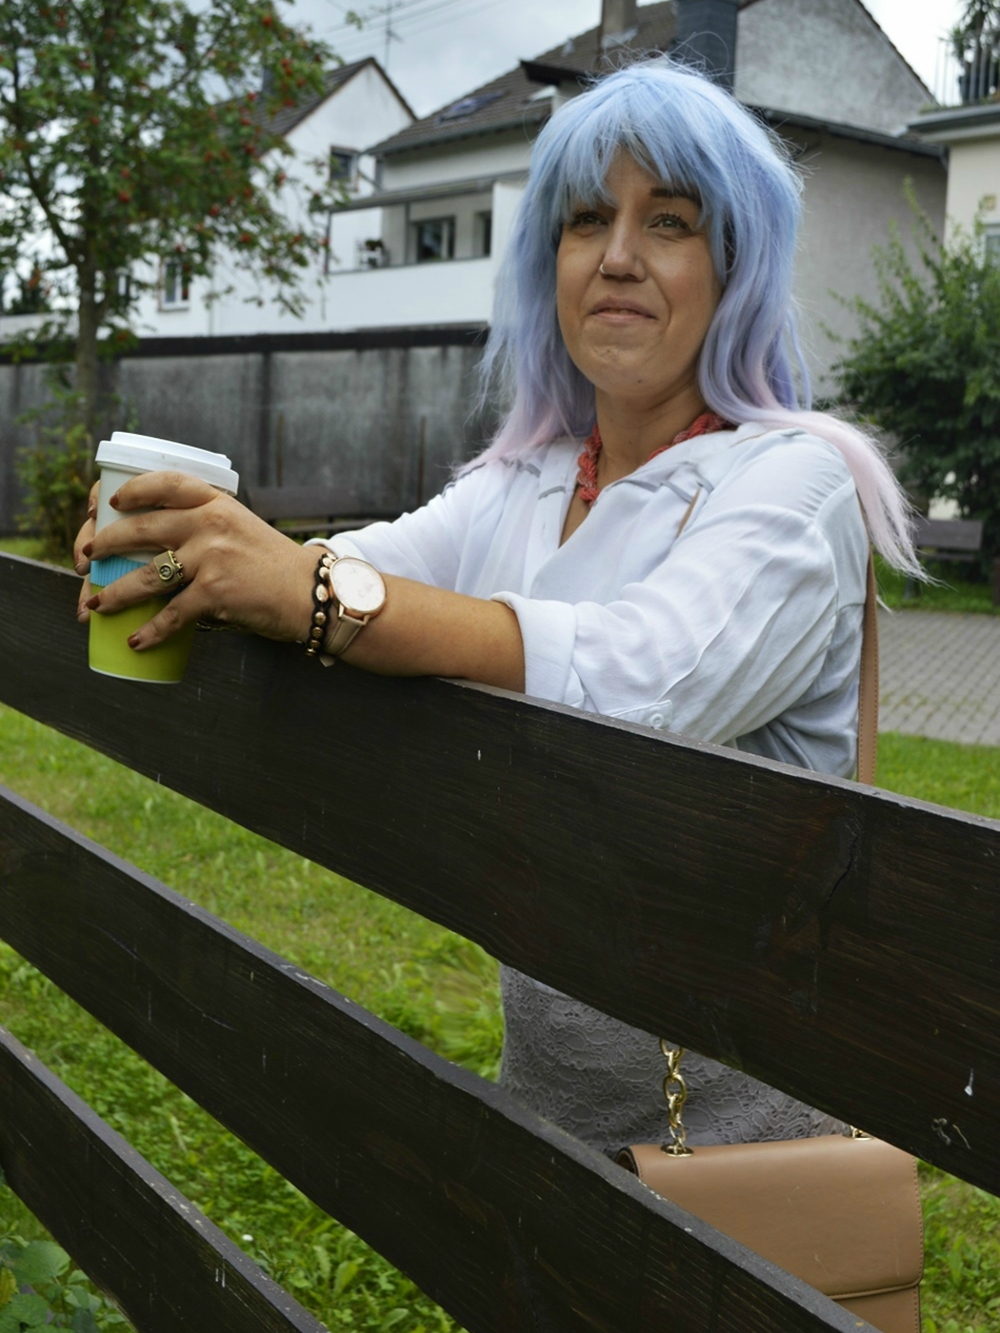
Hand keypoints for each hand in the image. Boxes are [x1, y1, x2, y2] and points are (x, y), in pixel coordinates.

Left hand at [73, 471, 317, 650]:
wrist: (311, 593)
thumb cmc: (274, 565)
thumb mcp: (241, 528)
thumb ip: (206, 527)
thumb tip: (159, 544)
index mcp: (216, 503)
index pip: (165, 484)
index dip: (132, 490)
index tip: (112, 503)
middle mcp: (210, 524)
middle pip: (141, 529)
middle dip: (104, 545)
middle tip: (87, 558)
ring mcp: (211, 558)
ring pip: (146, 576)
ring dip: (114, 593)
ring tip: (96, 605)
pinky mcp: (214, 593)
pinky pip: (171, 614)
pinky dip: (151, 631)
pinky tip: (136, 640)